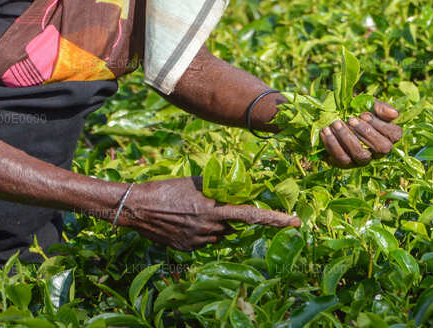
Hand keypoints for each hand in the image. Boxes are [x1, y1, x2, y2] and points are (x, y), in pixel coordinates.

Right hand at [115, 176, 300, 250]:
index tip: (295, 222)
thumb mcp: (195, 183)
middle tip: (209, 205)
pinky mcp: (187, 249)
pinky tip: (183, 222)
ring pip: (219, 235)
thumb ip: (218, 190)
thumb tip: (233, 192)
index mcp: (214, 209)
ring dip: (213, 225)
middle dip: (227, 217)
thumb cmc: (167, 189)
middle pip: (233, 226)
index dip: (275, 219)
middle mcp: (210, 228)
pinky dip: (200, 232)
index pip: (252, 216)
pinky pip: (204, 241)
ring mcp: (198, 241)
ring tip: (190, 211)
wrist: (137, 207)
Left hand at [320, 100, 402, 167]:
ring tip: (336, 123)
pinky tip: (326, 131)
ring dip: (347, 138)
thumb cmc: (356, 109)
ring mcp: (362, 160)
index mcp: (388, 136)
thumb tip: (395, 114)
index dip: (380, 125)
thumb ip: (381, 107)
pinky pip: (341, 159)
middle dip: (366, 132)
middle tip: (351, 119)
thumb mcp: (369, 104)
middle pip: (381, 148)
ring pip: (360, 155)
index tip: (364, 114)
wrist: (334, 115)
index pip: (394, 135)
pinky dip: (332, 144)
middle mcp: (377, 152)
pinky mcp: (345, 164)